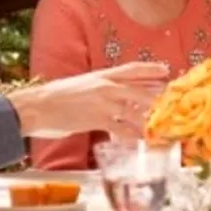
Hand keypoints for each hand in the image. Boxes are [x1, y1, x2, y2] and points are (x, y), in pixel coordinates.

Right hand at [11, 62, 169, 138]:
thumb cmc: (55, 98)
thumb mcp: (82, 85)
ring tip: (166, 126)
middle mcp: (106, 86)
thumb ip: (100, 88)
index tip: (166, 70)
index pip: (132, 69)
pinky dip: (135, 136)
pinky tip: (145, 141)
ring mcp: (103, 103)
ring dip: (152, 119)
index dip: (151, 70)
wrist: (35, 106)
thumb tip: (114, 94)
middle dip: (160, 97)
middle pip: (142, 90)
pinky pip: (123, 129)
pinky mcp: (98, 120)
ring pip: (136, 110)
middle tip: (175, 104)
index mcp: (102, 75)